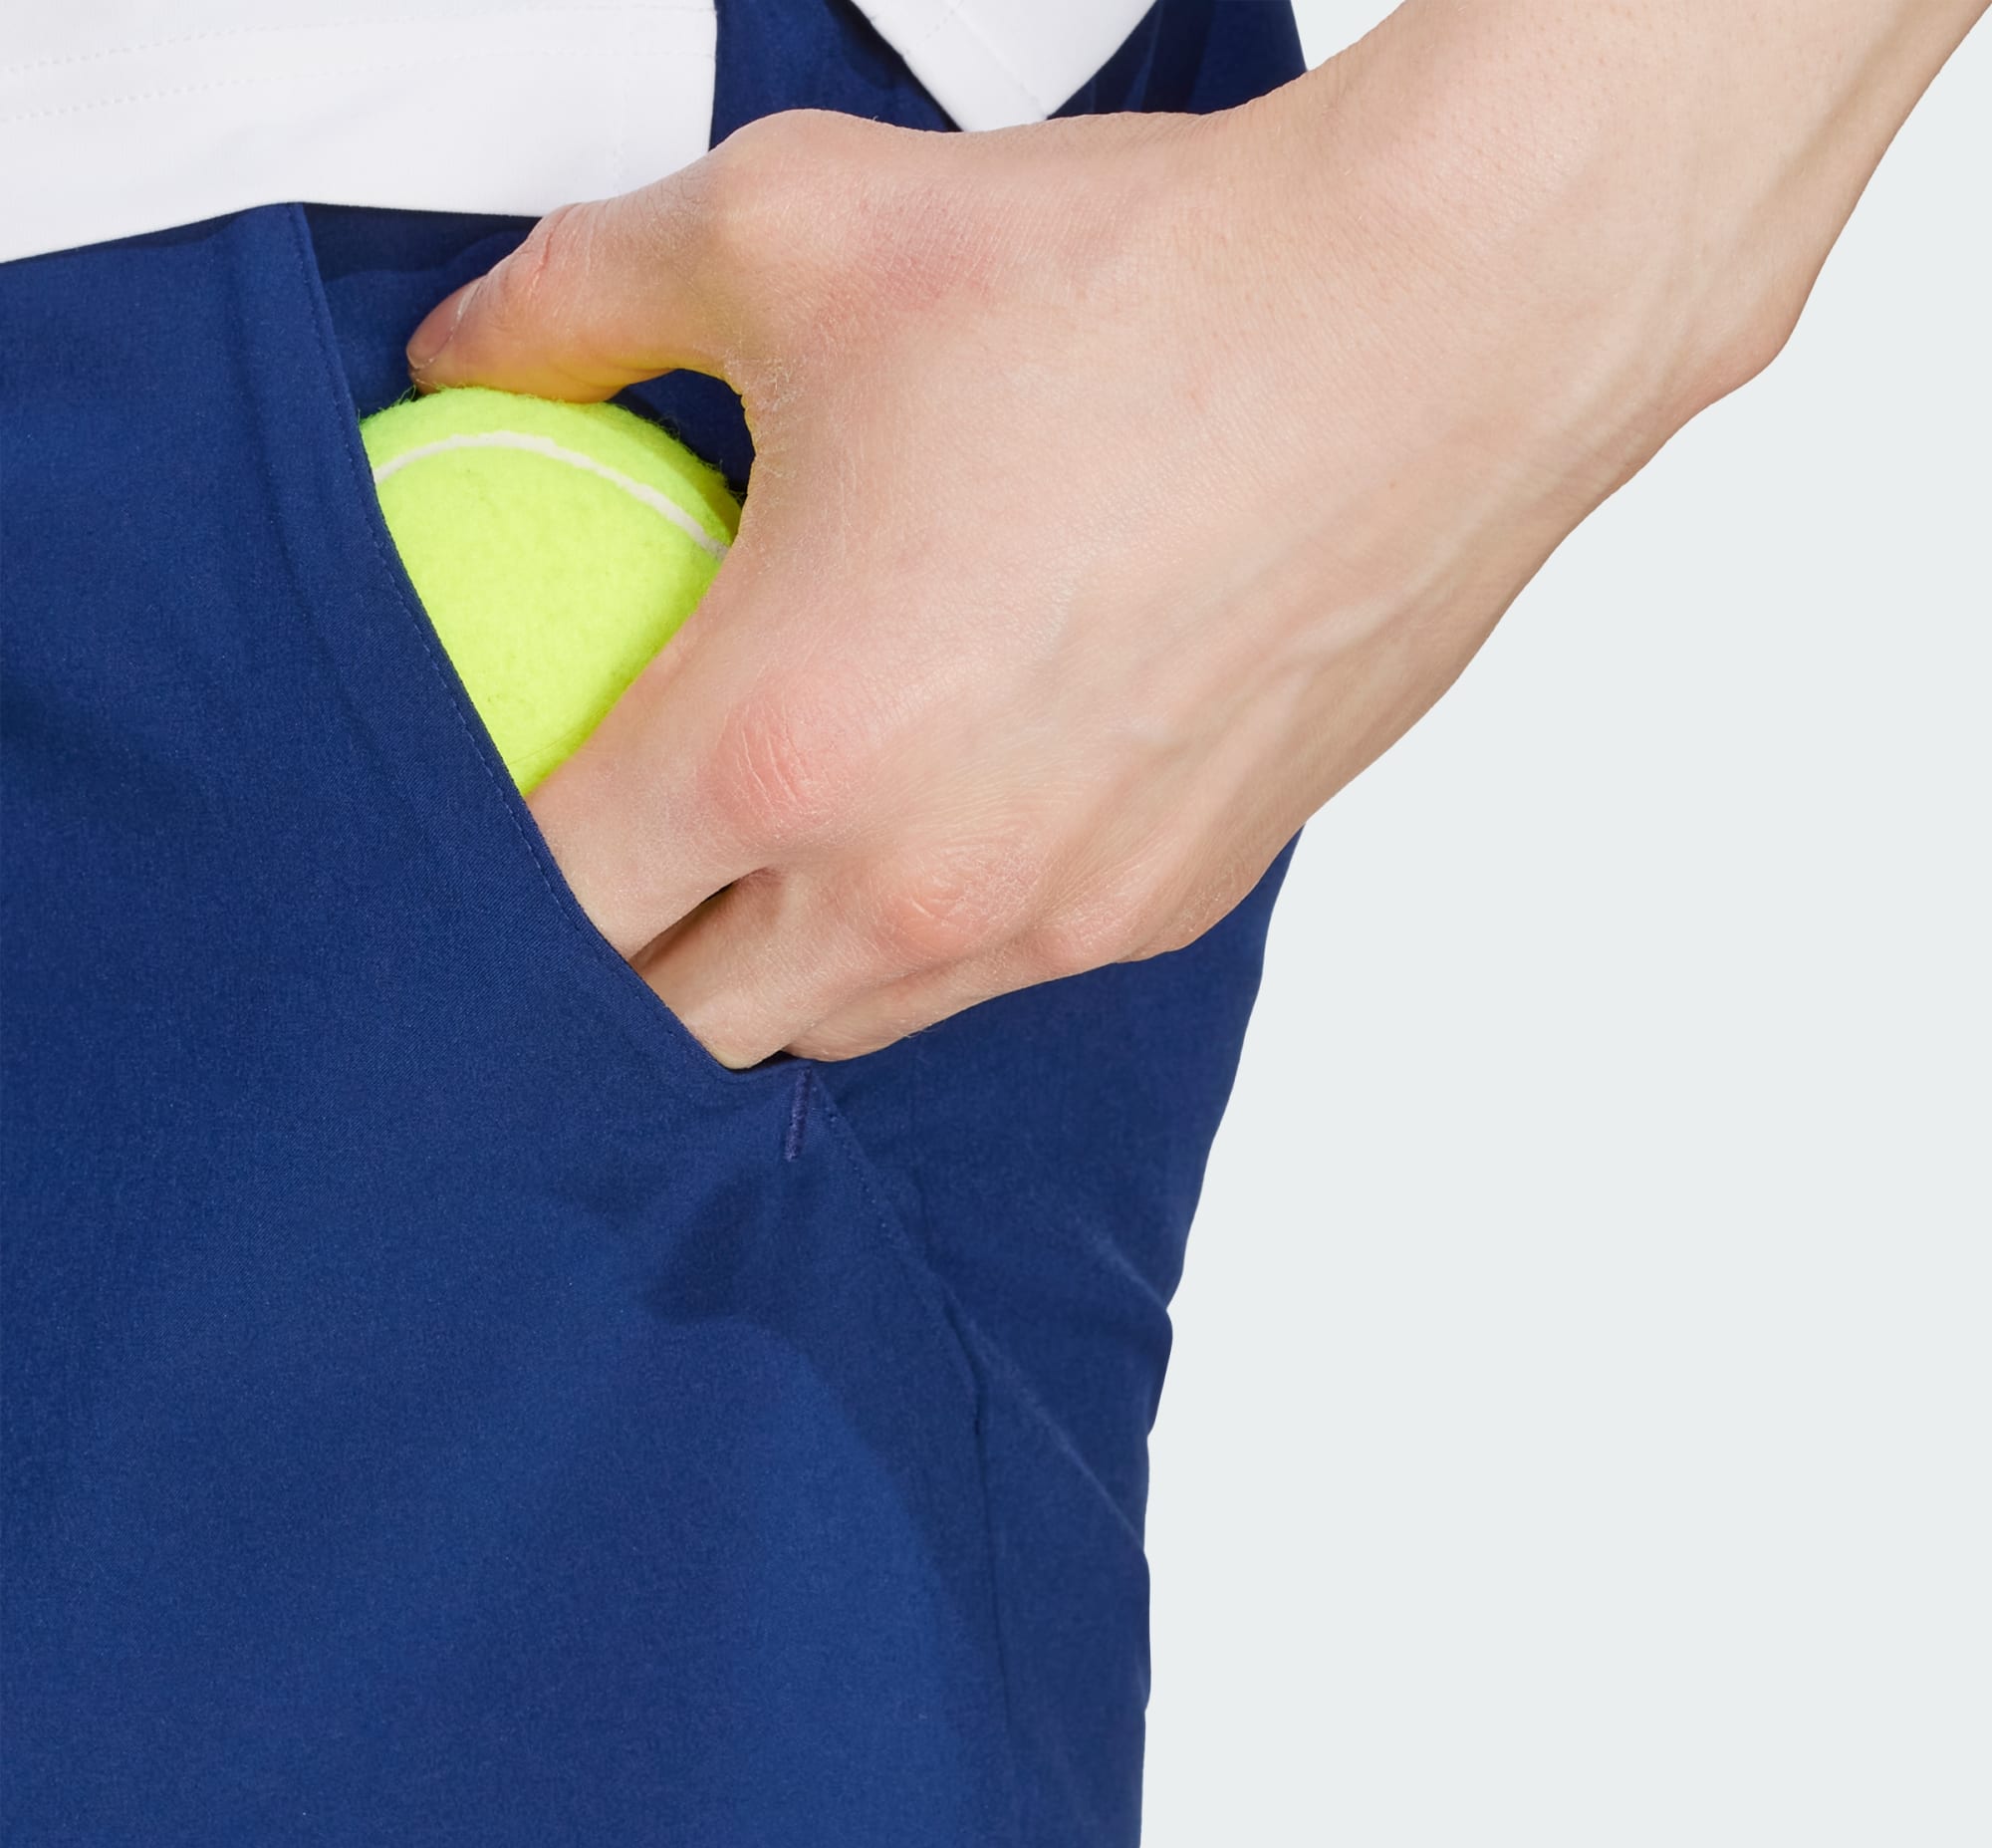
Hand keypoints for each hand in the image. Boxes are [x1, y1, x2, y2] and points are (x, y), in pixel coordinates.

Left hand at [406, 0, 1972, 1067]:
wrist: (1429, 334)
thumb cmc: (1134, 289)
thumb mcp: (793, 230)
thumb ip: (579, 300)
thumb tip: (470, 352)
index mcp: (781, 751)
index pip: (553, 907)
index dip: (486, 883)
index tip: (498, 823)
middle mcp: (913, 885)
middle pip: (687, 1026)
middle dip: (619, 967)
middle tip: (614, 851)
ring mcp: (1051, 920)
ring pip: (844, 1025)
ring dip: (773, 967)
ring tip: (769, 850)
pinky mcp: (1164, 911)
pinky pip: (994, 974)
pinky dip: (929, 927)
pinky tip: (949, 802)